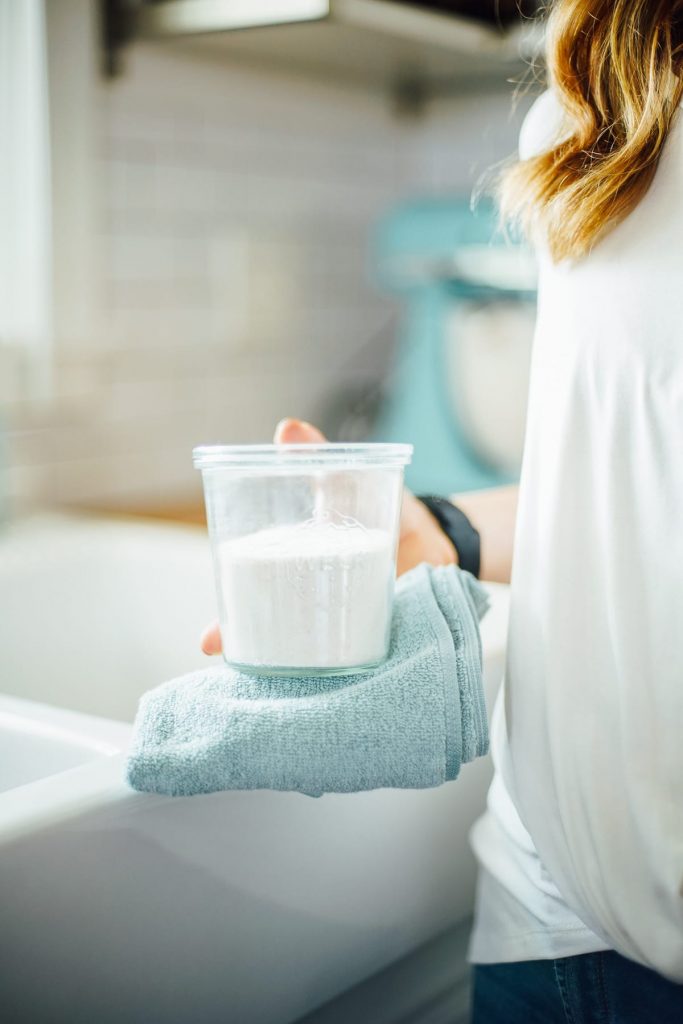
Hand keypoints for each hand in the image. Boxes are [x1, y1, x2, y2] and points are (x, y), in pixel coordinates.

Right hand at [200, 419, 456, 654]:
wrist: (443, 540)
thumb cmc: (385, 513)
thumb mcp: (347, 483)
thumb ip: (319, 458)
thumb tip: (288, 428)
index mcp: (297, 570)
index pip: (253, 600)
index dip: (227, 621)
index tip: (209, 641)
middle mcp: (314, 603)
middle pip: (272, 634)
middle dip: (249, 649)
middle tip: (232, 660)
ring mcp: (347, 620)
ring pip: (308, 651)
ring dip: (290, 664)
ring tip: (275, 677)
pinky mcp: (380, 630)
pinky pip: (355, 654)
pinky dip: (342, 669)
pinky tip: (329, 688)